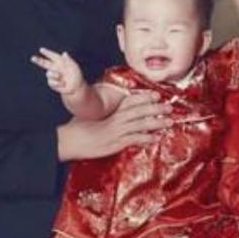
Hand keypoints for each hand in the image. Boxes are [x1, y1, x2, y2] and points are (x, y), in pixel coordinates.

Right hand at [31, 48, 83, 94]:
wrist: (76, 86)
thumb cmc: (76, 75)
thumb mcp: (73, 66)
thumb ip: (68, 60)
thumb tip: (64, 53)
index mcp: (60, 62)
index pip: (52, 56)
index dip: (47, 53)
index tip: (41, 50)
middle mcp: (55, 68)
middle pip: (44, 63)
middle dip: (38, 60)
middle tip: (32, 58)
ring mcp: (52, 75)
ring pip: (49, 74)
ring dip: (55, 75)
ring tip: (61, 77)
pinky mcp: (52, 83)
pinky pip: (51, 82)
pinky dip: (58, 83)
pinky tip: (62, 84)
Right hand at [56, 91, 172, 160]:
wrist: (69, 140)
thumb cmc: (78, 129)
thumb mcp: (91, 117)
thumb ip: (104, 115)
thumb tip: (112, 114)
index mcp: (111, 111)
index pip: (131, 101)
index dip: (145, 97)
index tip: (156, 94)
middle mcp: (116, 119)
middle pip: (140, 110)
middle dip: (156, 108)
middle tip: (170, 106)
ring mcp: (117, 131)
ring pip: (141, 123)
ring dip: (157, 122)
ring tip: (169, 122)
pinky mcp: (116, 143)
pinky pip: (135, 139)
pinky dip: (146, 138)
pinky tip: (156, 138)